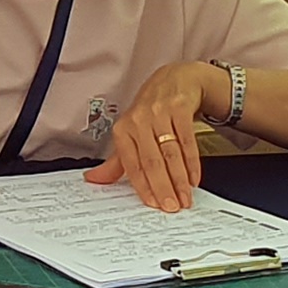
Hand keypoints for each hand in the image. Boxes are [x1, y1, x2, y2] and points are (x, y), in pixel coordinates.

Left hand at [92, 64, 222, 210]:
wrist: (173, 80)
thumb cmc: (150, 111)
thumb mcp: (131, 133)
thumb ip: (116, 161)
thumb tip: (93, 179)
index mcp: (123, 130)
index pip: (132, 164)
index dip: (143, 186)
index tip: (154, 204)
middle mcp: (139, 120)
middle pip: (152, 161)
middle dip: (163, 187)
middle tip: (172, 206)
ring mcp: (160, 113)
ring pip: (171, 153)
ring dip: (179, 179)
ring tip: (185, 197)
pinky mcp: (179, 108)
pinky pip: (187, 141)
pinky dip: (192, 163)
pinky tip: (194, 178)